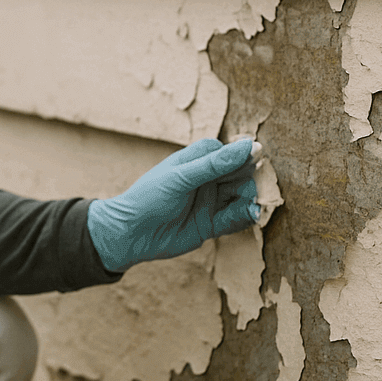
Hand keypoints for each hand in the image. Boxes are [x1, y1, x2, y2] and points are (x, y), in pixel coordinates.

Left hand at [87, 137, 258, 270]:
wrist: (130, 234)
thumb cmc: (149, 198)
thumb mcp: (182, 177)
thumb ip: (216, 164)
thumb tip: (252, 146)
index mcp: (198, 160)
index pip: (231, 152)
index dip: (242, 158)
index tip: (251, 164)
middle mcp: (207, 179)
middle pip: (241, 174)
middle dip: (248, 181)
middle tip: (245, 191)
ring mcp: (210, 201)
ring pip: (242, 196)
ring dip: (249, 200)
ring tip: (248, 206)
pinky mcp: (211, 224)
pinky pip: (236, 219)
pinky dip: (245, 217)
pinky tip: (249, 216)